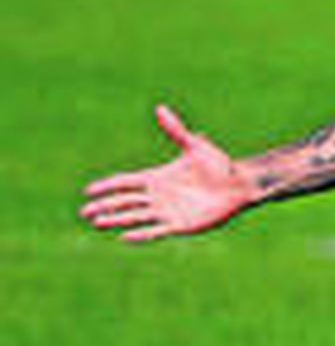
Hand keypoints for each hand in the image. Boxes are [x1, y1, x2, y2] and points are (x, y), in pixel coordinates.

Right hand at [80, 106, 252, 242]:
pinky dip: (141, 234)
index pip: (126, 181)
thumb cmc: (218, 165)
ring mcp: (167, 211)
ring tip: (97, 223)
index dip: (107, 186)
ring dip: (117, 219)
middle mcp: (158, 196)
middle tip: (85, 211)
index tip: (88, 191)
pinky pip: (156, 231)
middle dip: (105, 206)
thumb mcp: (194, 147)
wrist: (238, 185)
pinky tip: (124, 237)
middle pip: (125, 201)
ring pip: (135, 216)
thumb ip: (176, 130)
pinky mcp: (179, 225)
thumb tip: (160, 108)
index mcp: (157, 177)